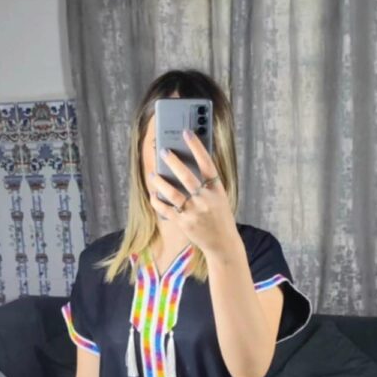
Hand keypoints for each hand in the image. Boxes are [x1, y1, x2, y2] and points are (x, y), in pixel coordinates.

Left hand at [147, 129, 239, 258]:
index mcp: (217, 190)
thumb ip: (207, 184)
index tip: (187, 133)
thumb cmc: (220, 217)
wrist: (223, 243)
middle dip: (173, 161)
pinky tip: (153, 194)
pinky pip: (166, 209)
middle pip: (186, 176)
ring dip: (160, 181)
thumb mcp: (220, 198)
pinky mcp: (184, 223)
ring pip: (172, 193)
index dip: (197, 147)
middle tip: (163, 151)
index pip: (207, 163)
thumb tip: (186, 166)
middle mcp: (206, 199)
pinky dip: (158, 201)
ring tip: (153, 174)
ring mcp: (194, 212)